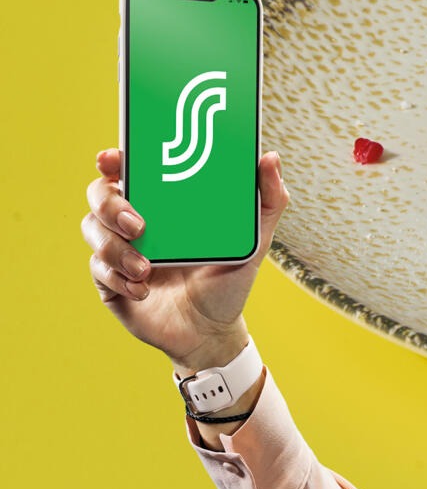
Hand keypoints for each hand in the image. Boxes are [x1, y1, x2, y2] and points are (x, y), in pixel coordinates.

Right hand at [82, 148, 289, 374]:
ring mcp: (119, 249)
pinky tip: (143, 290)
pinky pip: (98, 269)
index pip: (130, 168)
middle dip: (111, 204)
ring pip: (92, 230)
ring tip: (147, 269)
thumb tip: (271, 157)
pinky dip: (118, 278)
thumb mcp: (255, 239)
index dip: (114, 159)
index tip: (112, 158)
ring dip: (115, 248)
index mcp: (166, 201)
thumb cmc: (230, 277)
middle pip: (100, 194)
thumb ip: (269, 199)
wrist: (212, 330)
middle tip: (140, 225)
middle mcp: (137, 219)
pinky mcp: (109, 280)